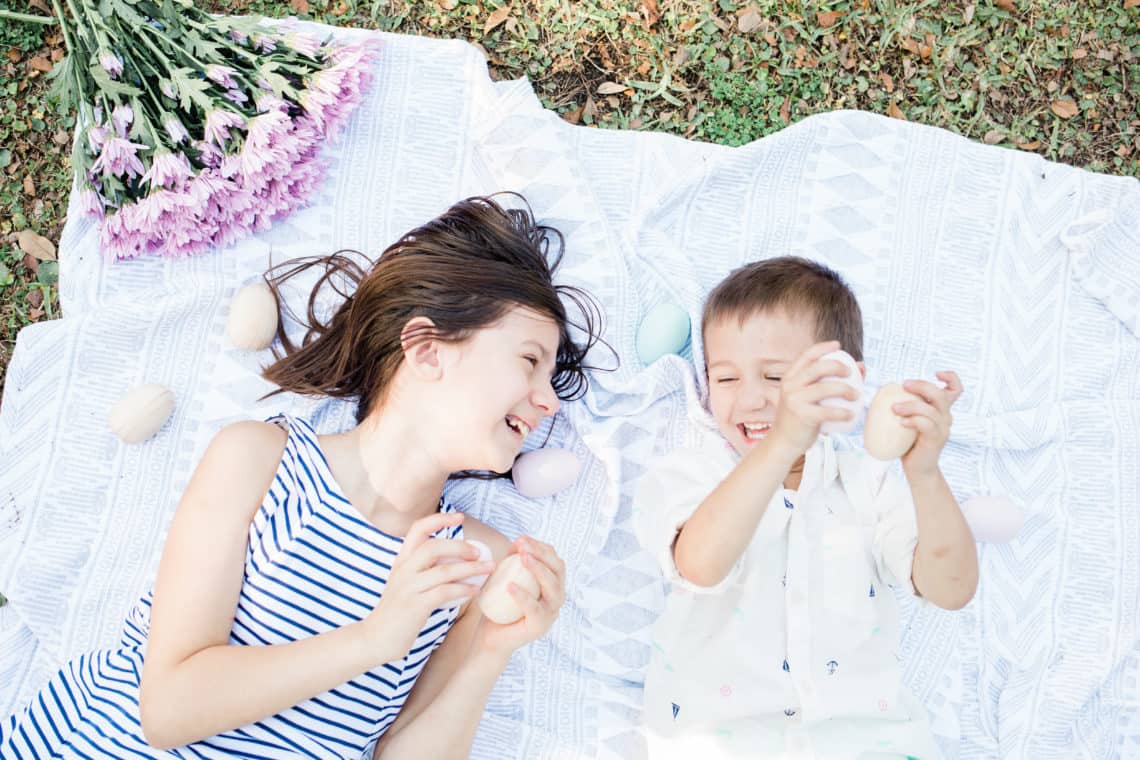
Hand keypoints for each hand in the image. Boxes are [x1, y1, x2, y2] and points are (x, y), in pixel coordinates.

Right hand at [364, 512, 496, 663]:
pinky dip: (463, 589)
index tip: (459, 516)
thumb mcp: (407, 583)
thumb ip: (424, 569)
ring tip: (488, 569)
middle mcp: (404, 570)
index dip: (439, 519)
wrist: (376, 638)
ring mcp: (408, 587)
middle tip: (479, 552)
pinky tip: (474, 591)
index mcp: (402, 560)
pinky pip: (444, 592)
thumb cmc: (398, 611)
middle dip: (461, 546)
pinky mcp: (415, 606)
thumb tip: (455, 560)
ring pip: (444, 570)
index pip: (418, 529)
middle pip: (434, 546)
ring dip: (471, 569)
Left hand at [474, 536, 565, 658]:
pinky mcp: (539, 627)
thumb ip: (512, 562)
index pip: (554, 560)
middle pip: (558, 570)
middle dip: (542, 553)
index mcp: (552, 585)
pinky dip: (523, 595)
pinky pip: (534, 609)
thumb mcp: (505, 578)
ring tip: (523, 558)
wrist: (490, 637)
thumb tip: (518, 541)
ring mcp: (550, 613)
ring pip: (552, 587)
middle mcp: (556, 598)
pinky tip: (510, 586)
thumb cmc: (499, 606)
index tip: (522, 538)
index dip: (541, 546)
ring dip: (538, 569)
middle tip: (523, 545)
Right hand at [770, 341, 860, 454]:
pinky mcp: (803, 416)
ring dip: (845, 390)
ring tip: (856, 395)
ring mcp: (795, 400)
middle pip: (817, 368)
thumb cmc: (799, 416)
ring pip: (825, 388)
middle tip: (851, 373)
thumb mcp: (806, 396)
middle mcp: (790, 386)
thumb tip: (859, 367)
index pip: (806, 355)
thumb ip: (827, 381)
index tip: (838, 345)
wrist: (784, 441)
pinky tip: (851, 415)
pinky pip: (828, 411)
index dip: (823, 348)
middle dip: (838, 366)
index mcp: (790, 378)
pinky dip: (843, 412)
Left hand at [894, 371, 962, 476]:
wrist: (917, 469)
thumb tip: (882, 392)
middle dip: (922, 386)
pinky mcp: (936, 440)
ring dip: (910, 405)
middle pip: (941, 394)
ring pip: (931, 409)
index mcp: (941, 410)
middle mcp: (945, 417)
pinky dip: (913, 420)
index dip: (951, 377)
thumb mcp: (908, 419)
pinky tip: (901, 423)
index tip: (936, 373)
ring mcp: (942, 429)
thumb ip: (905, 406)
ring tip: (894, 408)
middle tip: (904, 385)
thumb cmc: (909, 442)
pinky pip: (926, 424)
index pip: (956, 389)